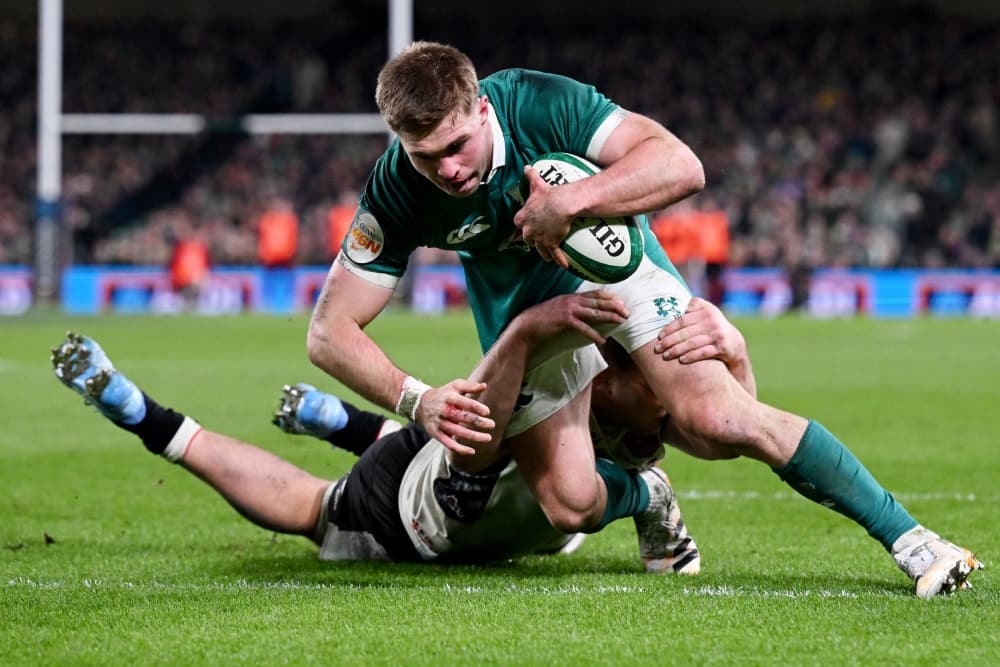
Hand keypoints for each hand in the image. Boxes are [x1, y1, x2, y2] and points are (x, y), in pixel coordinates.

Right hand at [414, 379, 495, 455]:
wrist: (420, 404)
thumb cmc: (444, 394)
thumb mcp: (454, 386)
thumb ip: (470, 386)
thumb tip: (484, 386)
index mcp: (449, 397)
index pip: (463, 402)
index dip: (475, 407)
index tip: (487, 412)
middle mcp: (443, 411)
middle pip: (462, 417)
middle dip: (477, 422)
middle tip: (492, 425)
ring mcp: (439, 423)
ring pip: (457, 432)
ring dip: (473, 436)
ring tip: (488, 438)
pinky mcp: (436, 434)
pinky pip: (448, 444)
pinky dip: (460, 449)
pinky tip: (472, 451)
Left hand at [512, 166, 571, 268]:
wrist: (561, 204)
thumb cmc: (548, 194)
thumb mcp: (537, 184)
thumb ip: (531, 176)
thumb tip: (527, 167)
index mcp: (522, 217)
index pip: (517, 223)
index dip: (521, 225)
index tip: (522, 227)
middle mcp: (528, 230)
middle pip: (526, 238)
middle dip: (530, 240)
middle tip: (534, 242)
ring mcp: (539, 238)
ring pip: (539, 249)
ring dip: (542, 253)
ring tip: (546, 257)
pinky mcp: (550, 243)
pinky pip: (555, 254)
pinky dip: (559, 260)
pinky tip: (564, 266)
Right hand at [514, 290, 628, 344]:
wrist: (527, 325)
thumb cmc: (542, 319)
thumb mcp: (559, 307)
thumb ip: (572, 307)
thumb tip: (585, 312)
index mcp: (571, 296)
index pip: (595, 293)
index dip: (610, 296)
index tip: (621, 301)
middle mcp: (572, 300)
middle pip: (599, 301)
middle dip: (615, 305)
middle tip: (627, 311)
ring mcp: (569, 310)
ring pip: (595, 312)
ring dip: (610, 316)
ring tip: (621, 321)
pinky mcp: (565, 321)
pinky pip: (584, 328)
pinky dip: (594, 334)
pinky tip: (602, 340)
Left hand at [653, 297, 746, 365]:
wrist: (734, 342)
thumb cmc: (713, 326)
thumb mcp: (707, 311)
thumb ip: (695, 305)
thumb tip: (682, 307)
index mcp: (705, 312)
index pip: (682, 320)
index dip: (669, 328)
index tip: (659, 337)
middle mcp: (712, 322)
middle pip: (685, 332)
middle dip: (669, 341)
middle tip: (658, 349)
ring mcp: (717, 335)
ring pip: (692, 343)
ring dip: (677, 350)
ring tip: (666, 356)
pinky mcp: (722, 347)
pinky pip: (703, 353)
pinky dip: (691, 356)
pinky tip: (681, 360)